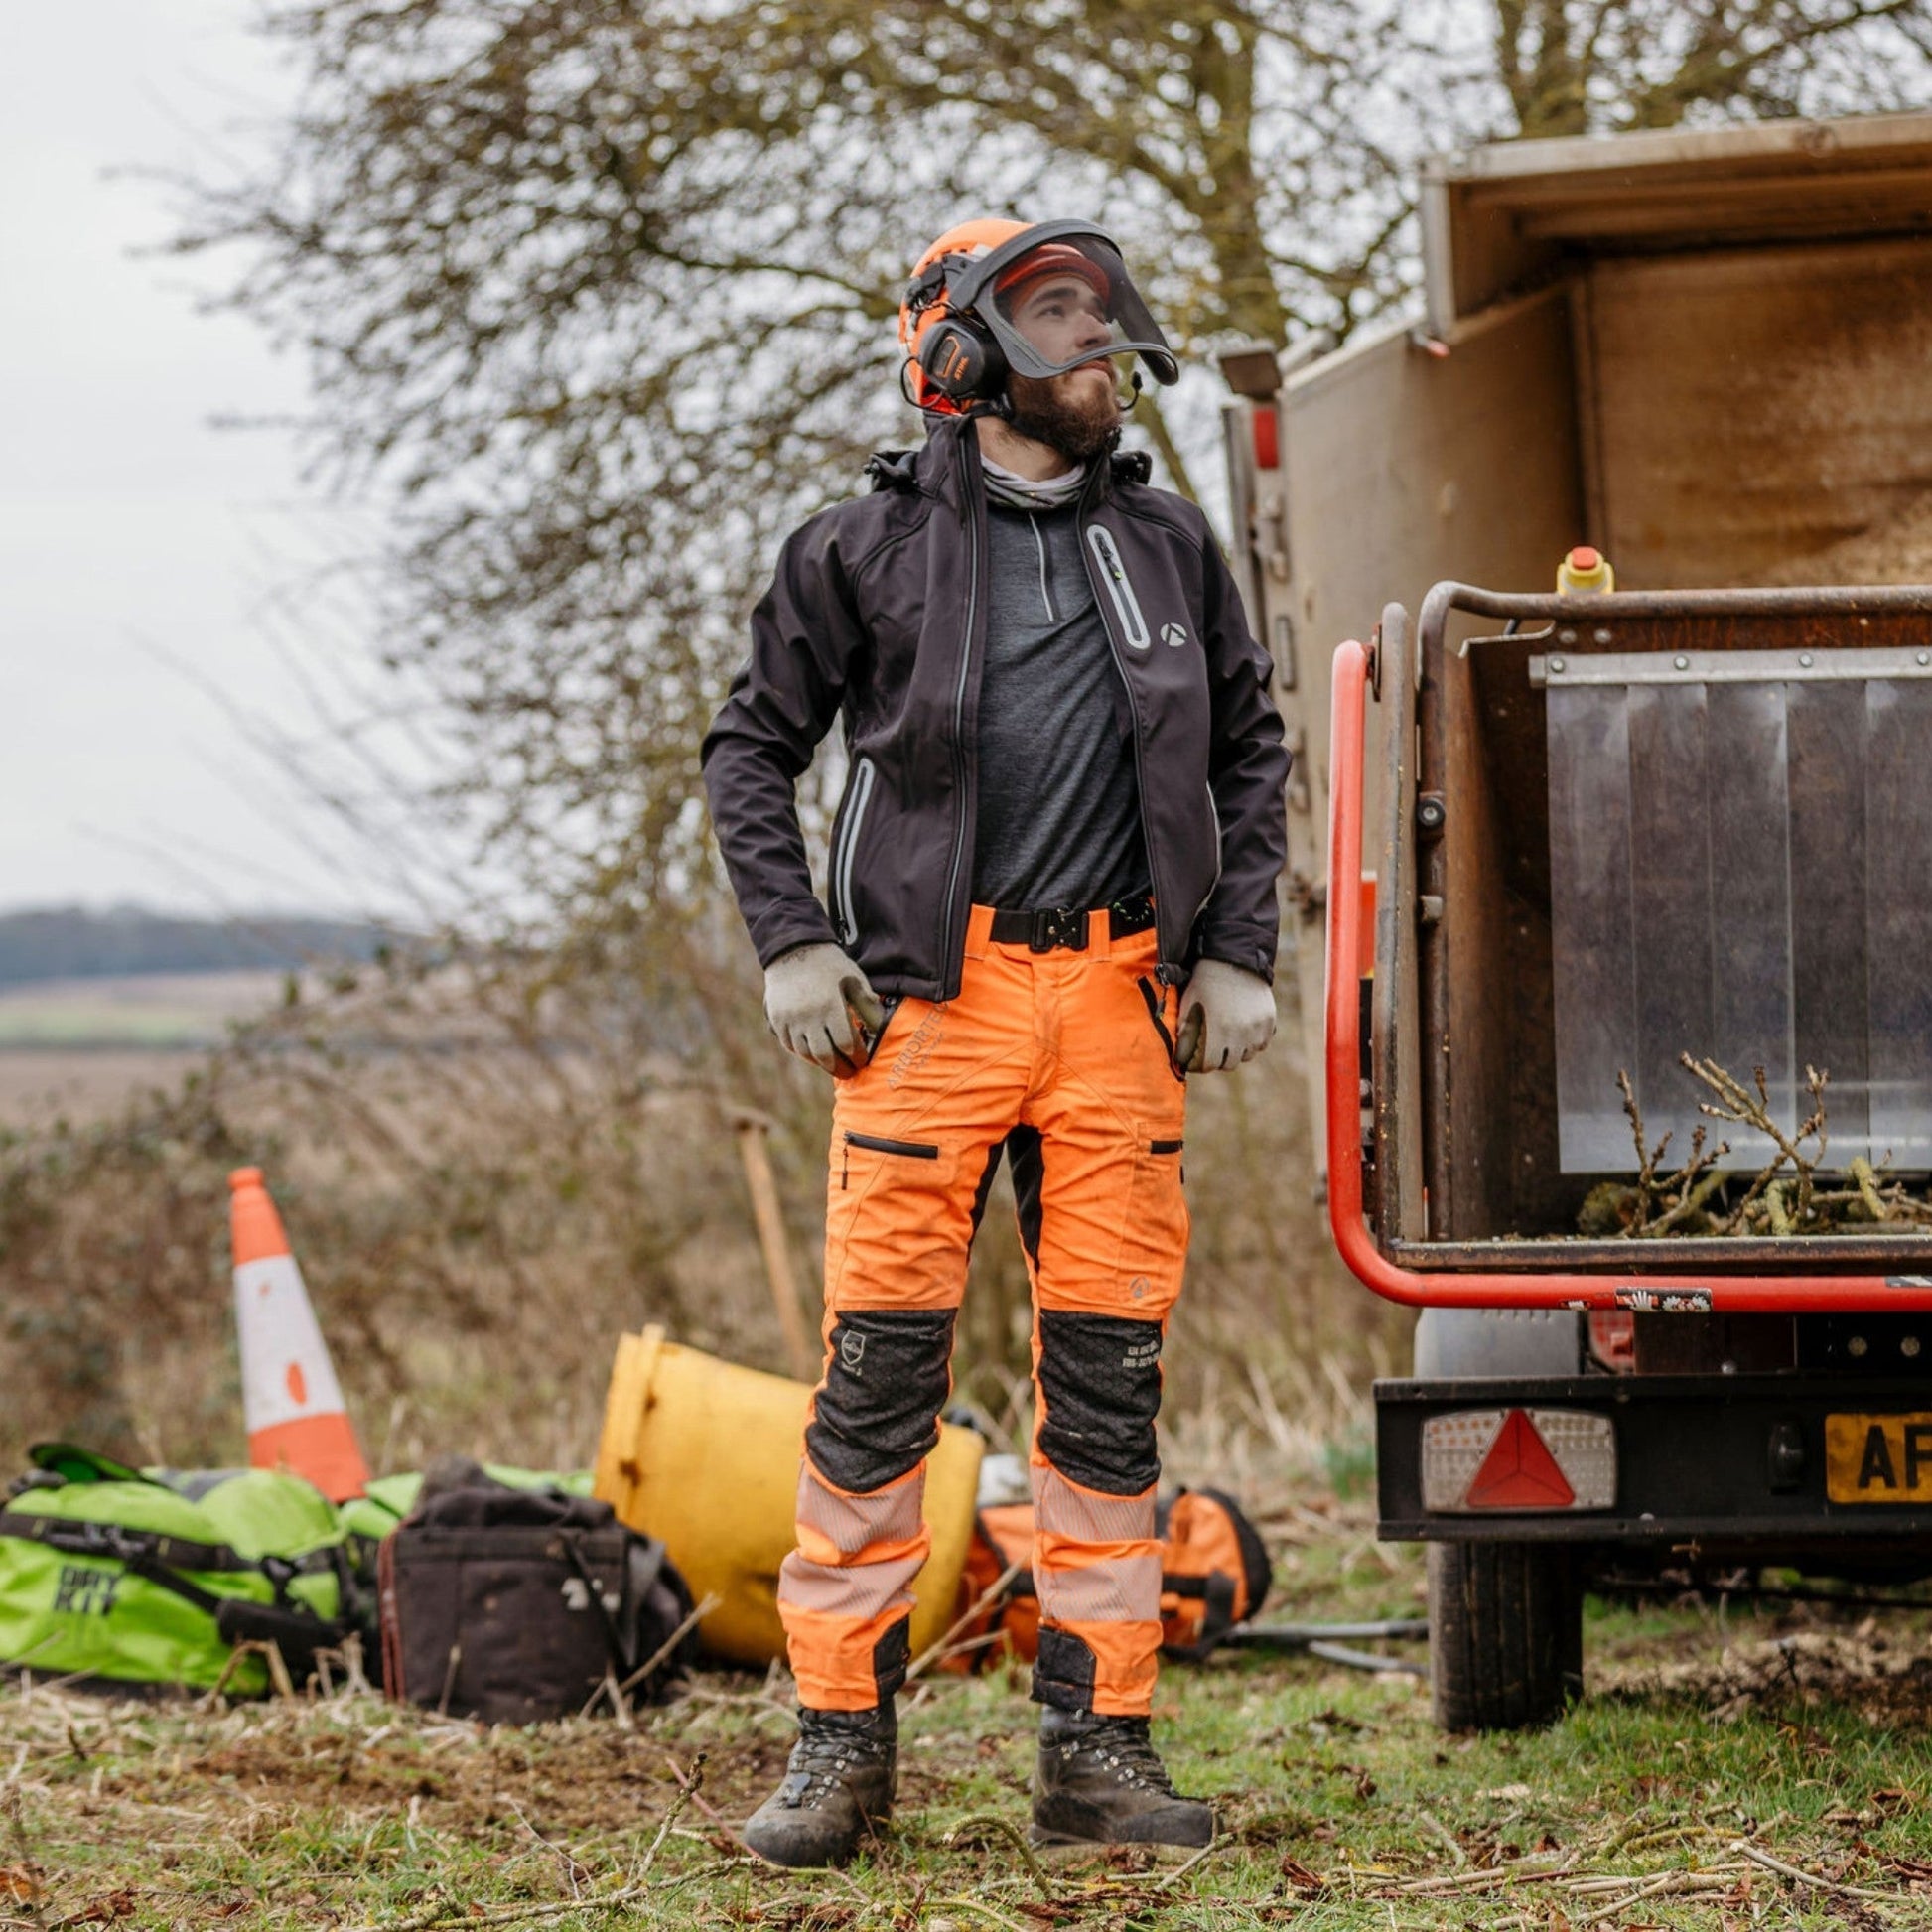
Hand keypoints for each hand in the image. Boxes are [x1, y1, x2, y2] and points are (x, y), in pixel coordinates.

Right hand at [763, 944, 886, 1075]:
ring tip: (833, 1066)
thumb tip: (878, 1029)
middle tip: (850, 1073)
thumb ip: (866, 1004)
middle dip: (840, 1068)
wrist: (794, 949)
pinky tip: (814, 1054)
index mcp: (831, 1005)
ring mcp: (790, 1019)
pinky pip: (789, 1045)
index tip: (862, 1060)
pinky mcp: (777, 1019)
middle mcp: (809, 1016)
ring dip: (821, 1064)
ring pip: (806, 1053)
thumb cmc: (829, 964)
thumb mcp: (853, 978)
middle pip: (825, 1055)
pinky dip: (803, 1054)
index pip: (846, 1043)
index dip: (856, 1056)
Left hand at [1173, 959, 1275, 1073]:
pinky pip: (1262, 1044)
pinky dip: (1253, 1042)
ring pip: (1248, 1055)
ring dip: (1238, 1052)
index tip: (1198, 1060)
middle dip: (1220, 1059)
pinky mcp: (1270, 1021)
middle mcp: (1240, 1032)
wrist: (1232, 960)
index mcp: (1217, 1030)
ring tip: (1229, 1040)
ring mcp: (1257, 1027)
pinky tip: (1243, 1032)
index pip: (1210, 1064)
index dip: (1202, 1065)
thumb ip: (1185, 1033)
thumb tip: (1180, 1058)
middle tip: (1214, 1050)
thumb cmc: (1205, 983)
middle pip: (1230, 1064)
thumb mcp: (1189, 1006)